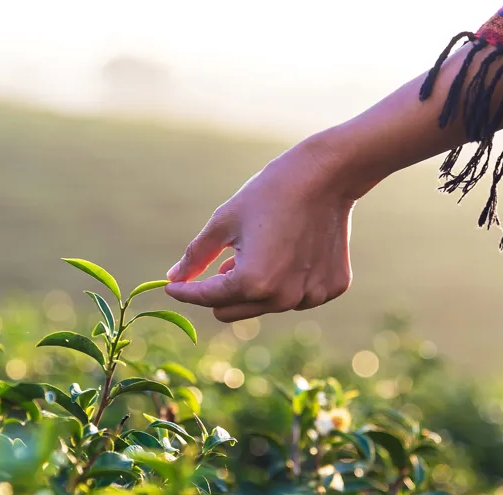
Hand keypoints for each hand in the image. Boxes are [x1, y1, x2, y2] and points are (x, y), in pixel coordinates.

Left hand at [165, 131, 374, 322]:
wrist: (327, 175)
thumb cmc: (270, 193)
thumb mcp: (224, 222)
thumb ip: (195, 256)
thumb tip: (174, 279)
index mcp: (252, 283)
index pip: (206, 298)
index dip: (185, 291)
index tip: (172, 286)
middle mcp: (282, 298)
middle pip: (231, 311)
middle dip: (220, 290)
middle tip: (225, 261)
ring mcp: (311, 296)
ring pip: (263, 304)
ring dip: (255, 285)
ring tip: (262, 247)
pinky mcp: (331, 288)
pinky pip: (296, 295)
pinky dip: (288, 279)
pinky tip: (295, 248)